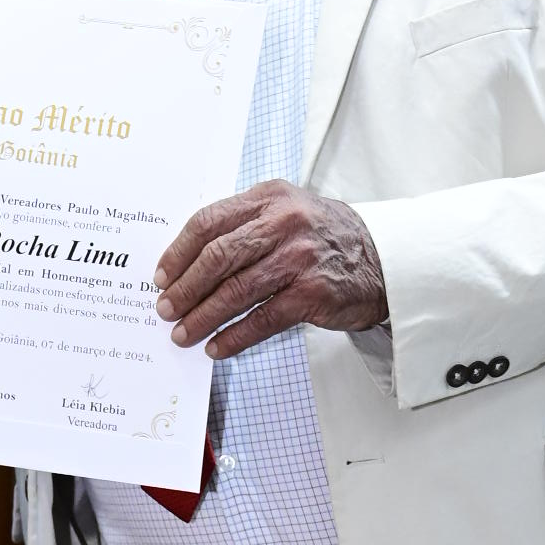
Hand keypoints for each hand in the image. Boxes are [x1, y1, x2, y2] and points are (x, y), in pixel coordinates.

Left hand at [154, 181, 387, 357]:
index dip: (178, 252)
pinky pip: (262, 318)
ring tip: (182, 334)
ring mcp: (299, 258)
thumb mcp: (287, 211)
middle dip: (184, 288)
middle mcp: (284, 222)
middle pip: (217, 256)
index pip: (209, 222)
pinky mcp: (312, 293)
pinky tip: (217, 346)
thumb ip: (245, 224)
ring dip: (203, 316)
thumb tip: (189, 263)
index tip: (160, 276)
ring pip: (236, 290)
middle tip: (164, 309)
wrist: (385, 259)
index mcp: (269, 198)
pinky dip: (234, 336)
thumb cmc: (325, 239)